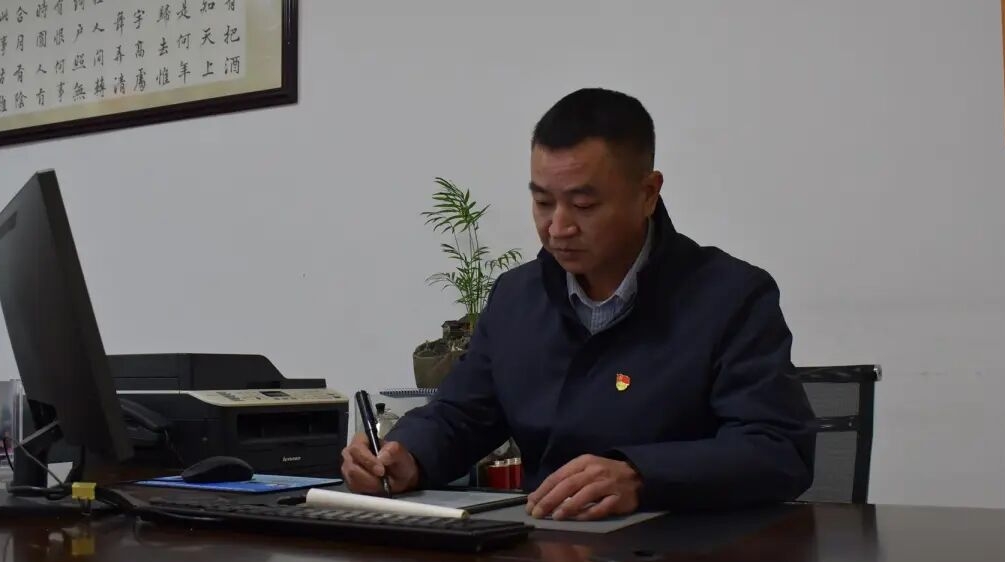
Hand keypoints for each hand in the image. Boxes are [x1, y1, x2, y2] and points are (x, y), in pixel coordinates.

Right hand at [340, 433, 419, 494]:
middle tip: (383, 479)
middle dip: (369, 476)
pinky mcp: (349, 482)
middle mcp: (350, 453)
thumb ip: (393, 450)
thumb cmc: (398, 461)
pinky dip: (367, 490)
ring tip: (381, 482)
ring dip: (370, 484)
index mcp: (361, 440)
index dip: (368, 461)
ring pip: (353, 480)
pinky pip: (354, 489)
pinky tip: (376, 486)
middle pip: (351, 467)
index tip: (381, 471)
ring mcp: (348, 468)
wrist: (400, 476)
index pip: (357, 449)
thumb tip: (382, 456)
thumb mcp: (400, 453)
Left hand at [525, 454, 641, 520]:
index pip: (558, 476)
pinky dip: (589, 513)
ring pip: (584, 494)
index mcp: (582, 462)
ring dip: (568, 506)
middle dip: (549, 499)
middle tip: (537, 512)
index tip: (530, 503)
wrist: (636, 474)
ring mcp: (607, 484)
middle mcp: (593, 471)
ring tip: (555, 516)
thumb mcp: (585, 468)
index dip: (542, 490)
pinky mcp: (618, 497)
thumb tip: (540, 496)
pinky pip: (601, 507)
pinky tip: (578, 519)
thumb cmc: (604, 472)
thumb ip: (566, 480)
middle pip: (568, 485)